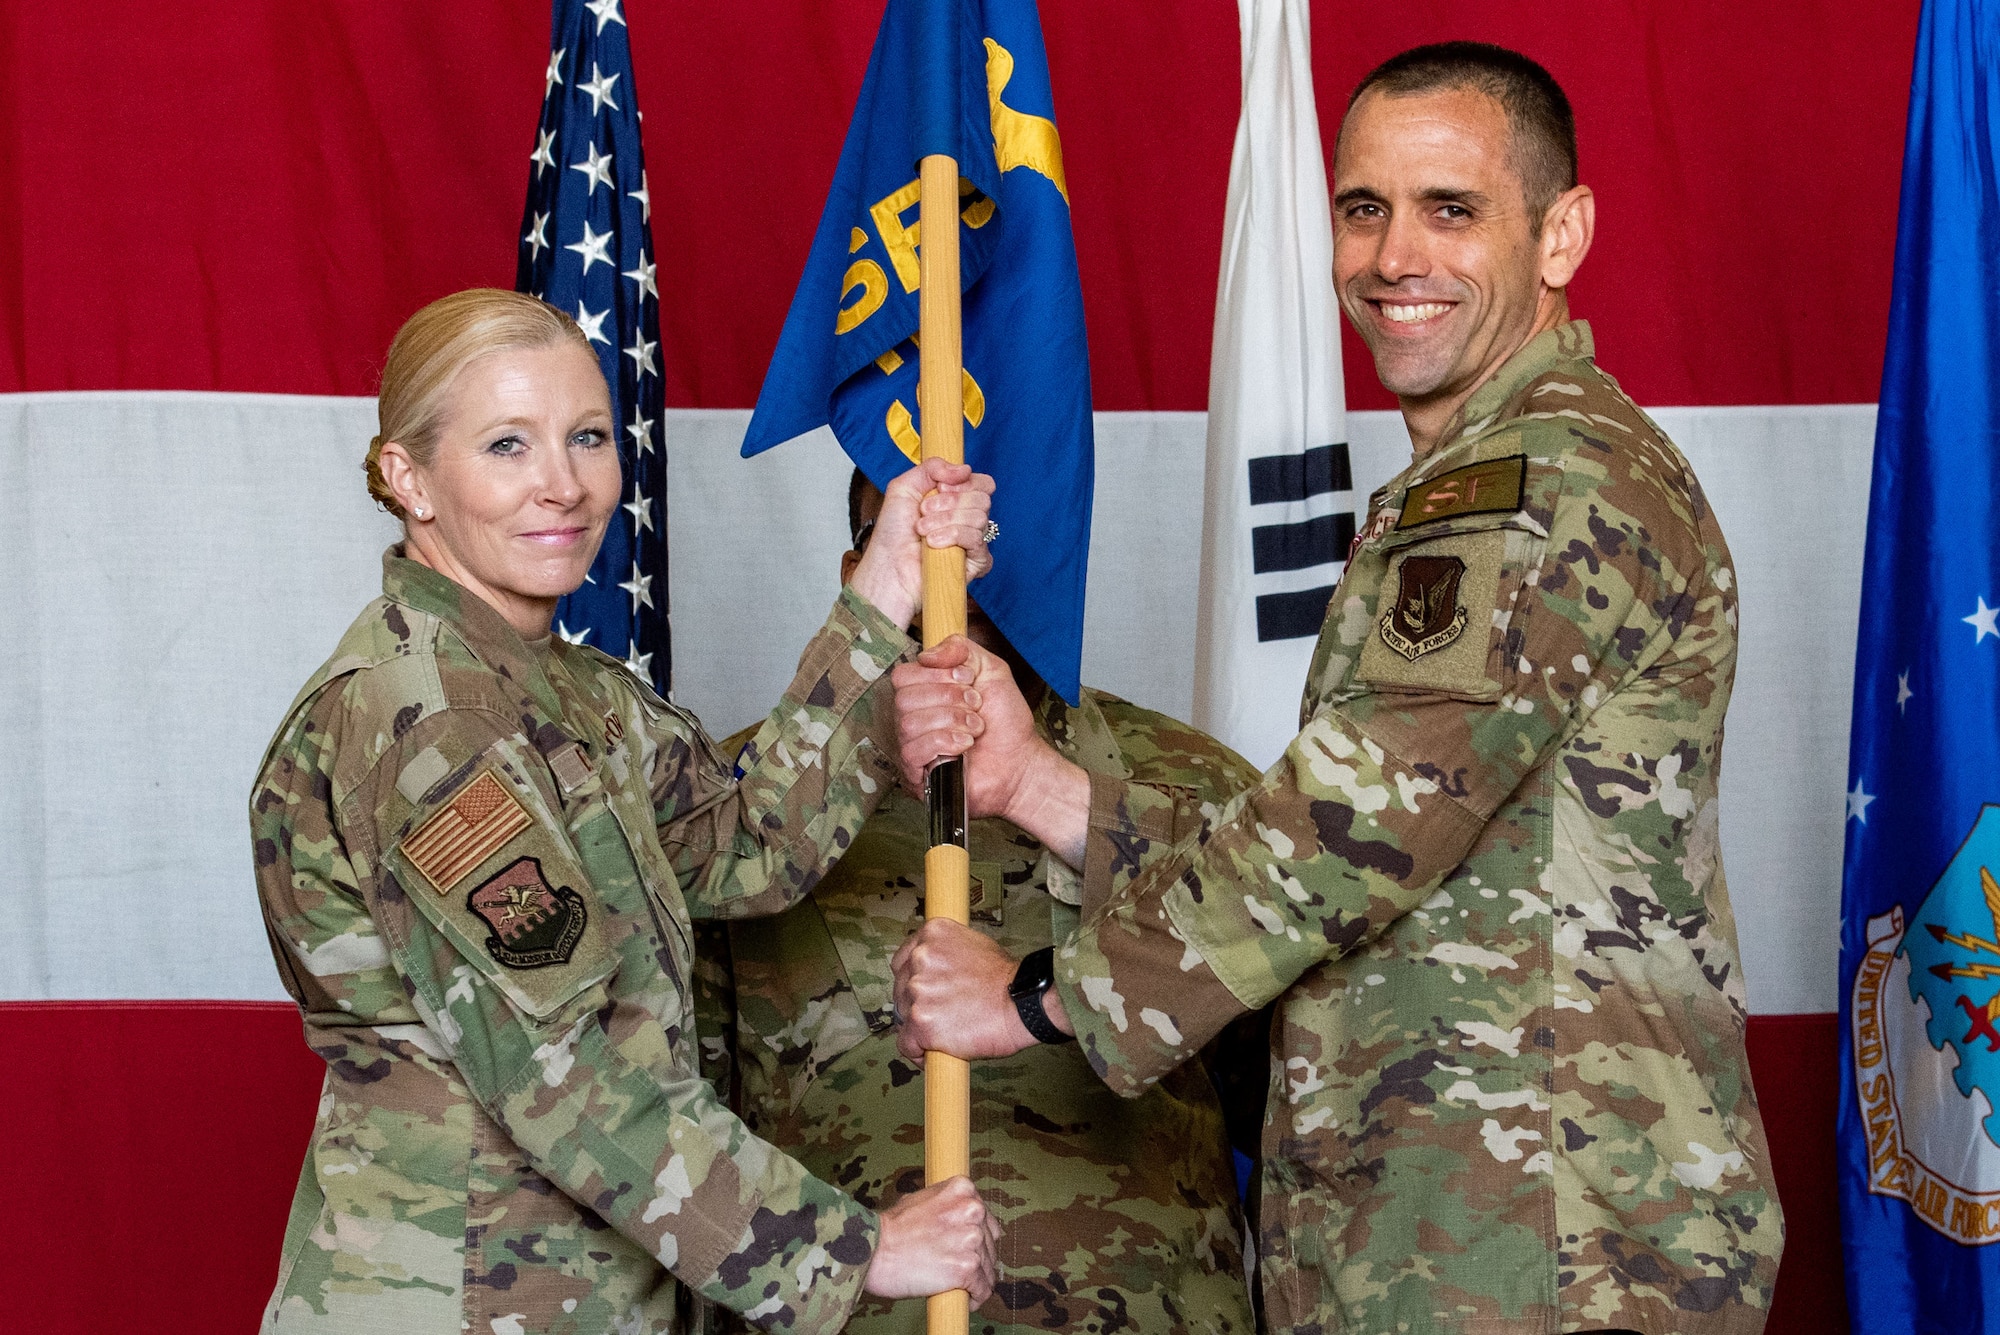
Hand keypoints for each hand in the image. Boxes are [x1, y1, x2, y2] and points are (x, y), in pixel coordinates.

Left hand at [847, 458, 994, 628]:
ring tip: (923, 530)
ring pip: (979, 517)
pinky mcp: (976, 562)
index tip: (939, 488)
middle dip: (949, 502)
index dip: (963, 482)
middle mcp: (968, 519)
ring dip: (945, 520)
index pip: (982, 483)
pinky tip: (934, 543)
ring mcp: (973, 541)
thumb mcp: (904, 487)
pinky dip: (954, 536)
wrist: (888, 568)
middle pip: (982, 497)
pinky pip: (978, 540)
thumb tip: (965, 469)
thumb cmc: (893, 533)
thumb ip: (933, 467)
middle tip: (924, 512)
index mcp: (956, 500)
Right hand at [862, 1175, 1001, 1304]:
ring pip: (988, 1268)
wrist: (875, 1250)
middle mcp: (972, 1211)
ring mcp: (971, 1239)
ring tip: (961, 1288)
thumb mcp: (921, 1199)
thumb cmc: (892, 1229)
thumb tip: (960, 1219)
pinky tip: (966, 1300)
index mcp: (963, 1190)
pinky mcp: (967, 1267)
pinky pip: (983, 1288)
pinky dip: (976, 1297)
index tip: (968, 1249)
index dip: (978, 1237)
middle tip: (959, 1269)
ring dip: (977, 1280)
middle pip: (989, 1244)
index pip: (985, 1219)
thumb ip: (947, 1205)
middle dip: (977, 1259)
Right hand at [890, 636, 1090, 860]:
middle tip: (975, 705)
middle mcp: (913, 718)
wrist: (1021, 761)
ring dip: (952, 720)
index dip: (935, 675)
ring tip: (975, 727)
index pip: (903, 675)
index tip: (967, 680)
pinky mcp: (917, 773)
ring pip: (909, 723)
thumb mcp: (990, 669)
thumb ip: (960, 649)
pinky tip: (965, 745)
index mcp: (924, 693)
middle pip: (903, 698)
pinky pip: (913, 750)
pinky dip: (945, 742)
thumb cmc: (1005, 721)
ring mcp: (912, 746)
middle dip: (948, 698)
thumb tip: (926, 655)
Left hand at [891, 919, 1069, 1063]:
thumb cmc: (1007, 979)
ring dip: (919, 1028)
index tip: (922, 993)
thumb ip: (946, 954)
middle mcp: (920, 959)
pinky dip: (917, 1052)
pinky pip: (906, 1044)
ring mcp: (918, 991)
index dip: (911, 981)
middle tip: (940, 1016)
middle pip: (901, 990)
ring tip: (945, 1035)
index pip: (902, 961)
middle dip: (916, 1005)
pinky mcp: (921, 1022)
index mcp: (931, 935)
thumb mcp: (973, 946)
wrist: (1022, 1002)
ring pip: (903, 1017)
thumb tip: (936, 972)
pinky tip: (932, 1054)